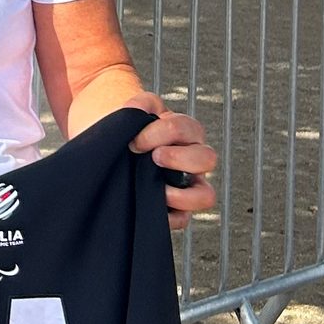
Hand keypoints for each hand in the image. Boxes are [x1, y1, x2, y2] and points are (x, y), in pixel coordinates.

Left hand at [131, 108, 218, 224]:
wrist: (116, 152)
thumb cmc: (132, 131)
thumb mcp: (135, 111)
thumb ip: (141, 104)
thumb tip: (138, 111)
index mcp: (186, 132)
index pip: (185, 128)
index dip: (159, 133)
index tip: (135, 141)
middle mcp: (193, 159)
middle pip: (208, 159)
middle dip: (179, 158)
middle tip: (154, 158)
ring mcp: (188, 186)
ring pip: (206, 195)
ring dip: (182, 194)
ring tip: (158, 188)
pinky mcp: (177, 210)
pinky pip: (184, 219)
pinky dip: (168, 217)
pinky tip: (148, 206)